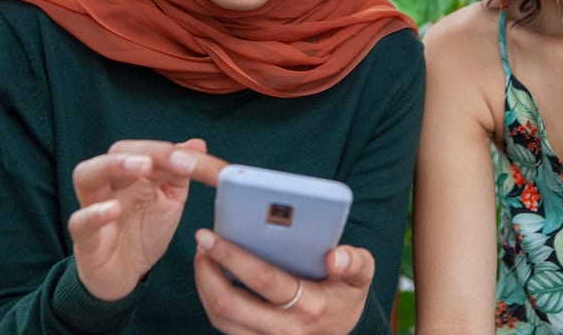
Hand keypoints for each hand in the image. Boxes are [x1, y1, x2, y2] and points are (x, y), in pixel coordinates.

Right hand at [68, 138, 206, 300]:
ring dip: (114, 165)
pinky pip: (79, 221)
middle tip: (176, 158)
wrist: (126, 275)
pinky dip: (94, 214)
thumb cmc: (144, 232)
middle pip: (117, 152)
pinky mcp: (86, 240)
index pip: (149, 150)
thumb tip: (197, 144)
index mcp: (134, 174)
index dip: (175, 153)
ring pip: (87, 175)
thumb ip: (180, 174)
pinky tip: (113, 209)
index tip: (199, 161)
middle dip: (147, 150)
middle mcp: (111, 185)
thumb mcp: (170, 201)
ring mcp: (94, 209)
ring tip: (144, 166)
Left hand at [193, 229, 373, 334]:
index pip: (264, 280)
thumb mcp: (361, 276)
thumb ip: (355, 261)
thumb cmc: (346, 295)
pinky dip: (211, 301)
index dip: (232, 257)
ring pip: (220, 318)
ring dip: (204, 285)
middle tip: (201, 242)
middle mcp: (285, 330)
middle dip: (207, 271)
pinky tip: (211, 277)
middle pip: (230, 303)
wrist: (341, 331)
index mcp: (310, 307)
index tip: (211, 236)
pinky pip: (224, 326)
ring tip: (203, 256)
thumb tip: (335, 255)